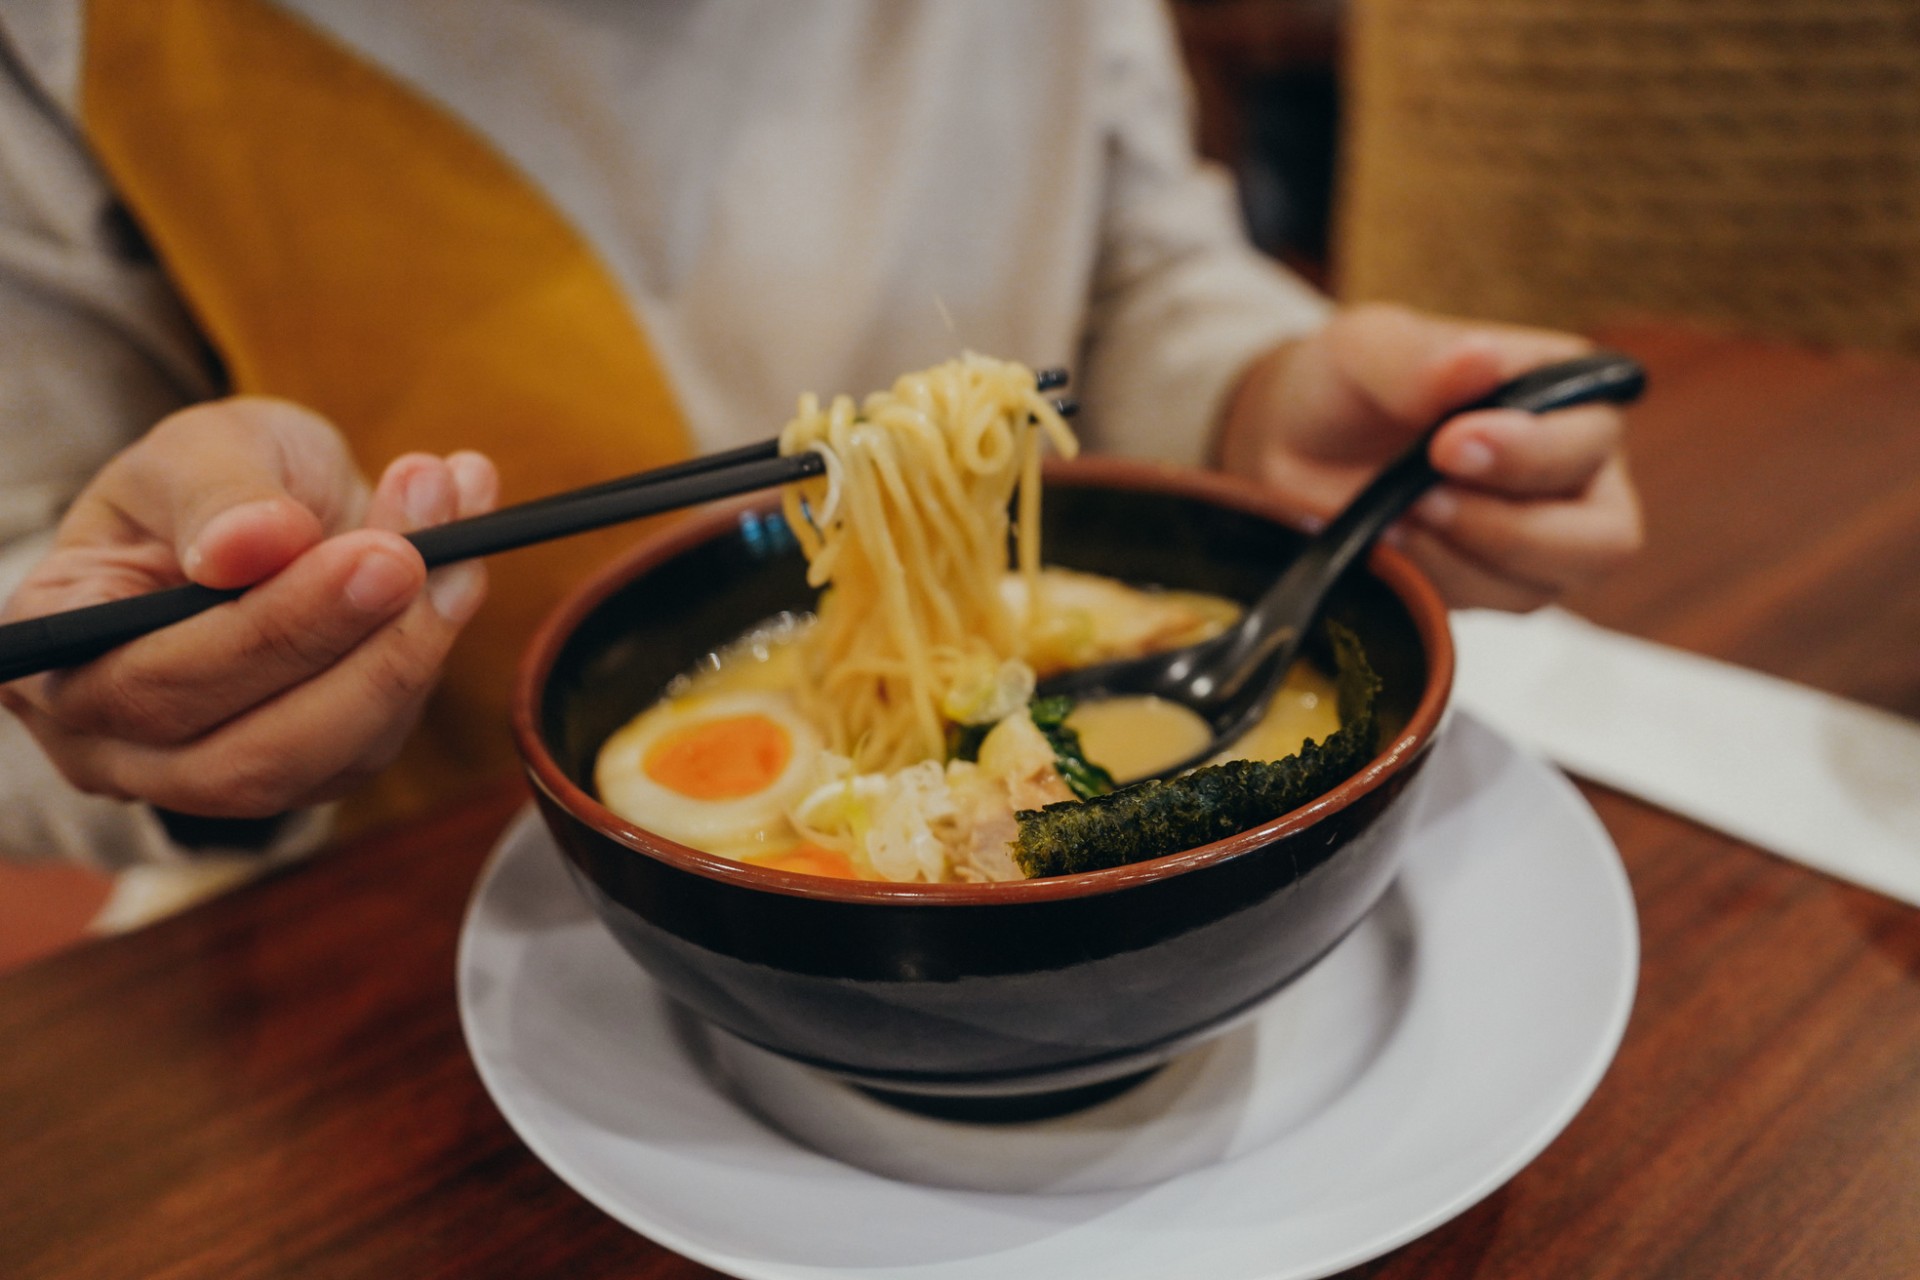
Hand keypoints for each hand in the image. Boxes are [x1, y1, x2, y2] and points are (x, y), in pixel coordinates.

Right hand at [0, 397, 497, 816]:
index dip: (272, 631)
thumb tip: (253, 547)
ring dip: (415, 643)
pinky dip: (435, 645)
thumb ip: (220, 493)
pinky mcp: (312, 772)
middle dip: (361, 646)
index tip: (378, 553)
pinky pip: (385, 735)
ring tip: (457, 529)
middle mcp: (117, 744)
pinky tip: (460, 562)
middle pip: (249, 749)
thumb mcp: (199, 449)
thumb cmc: (209, 482)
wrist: (271, 510)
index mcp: (52, 659)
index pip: (151, 684)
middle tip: (430, 550)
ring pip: (331, 753)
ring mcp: (215, 774)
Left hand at [1217, 303, 1642, 609]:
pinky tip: (1391, 547)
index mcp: (1567, 391)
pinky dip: (1432, 584)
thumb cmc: (1347, 384)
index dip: (1531, 453)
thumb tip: (1479, 358)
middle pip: (1603, 538)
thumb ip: (1415, 358)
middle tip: (1421, 501)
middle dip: (1506, 529)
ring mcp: (1543, 540)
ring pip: (1542, 587)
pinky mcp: (1495, 587)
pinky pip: (1486, 612)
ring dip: (1456, 561)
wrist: (1291, 447)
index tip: (1447, 446)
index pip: (1593, 436)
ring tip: (1393, 518)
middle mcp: (1576, 471)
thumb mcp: (1363, 349)